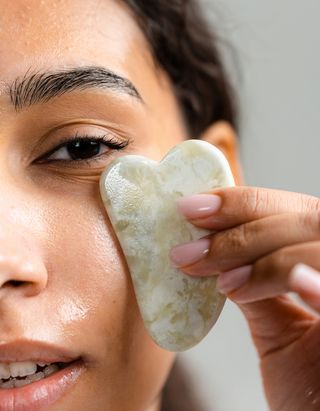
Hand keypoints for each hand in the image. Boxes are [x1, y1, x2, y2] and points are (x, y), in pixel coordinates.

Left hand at [170, 187, 319, 410]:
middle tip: (191, 250)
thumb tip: (209, 247)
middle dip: (242, 231)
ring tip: (220, 280)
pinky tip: (272, 282)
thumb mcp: (276, 326)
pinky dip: (314, 283)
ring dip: (263, 258)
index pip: (292, 211)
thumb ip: (254, 282)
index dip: (243, 204)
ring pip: (318, 249)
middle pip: (306, 221)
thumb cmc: (310, 384)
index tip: (192, 208)